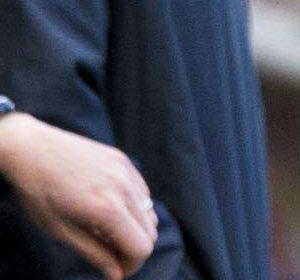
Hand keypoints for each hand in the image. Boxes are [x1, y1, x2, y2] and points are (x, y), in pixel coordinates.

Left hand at [0, 113, 156, 279]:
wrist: (32, 148)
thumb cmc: (39, 192)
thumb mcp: (60, 230)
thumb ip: (93, 252)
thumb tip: (116, 275)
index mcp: (107, 209)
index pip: (140, 247)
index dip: (132, 265)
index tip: (117, 271)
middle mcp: (124, 188)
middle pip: (150, 232)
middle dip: (134, 248)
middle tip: (111, 254)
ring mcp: (127, 171)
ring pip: (149, 212)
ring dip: (135, 228)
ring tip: (106, 230)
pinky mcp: (124, 161)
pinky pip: (142, 192)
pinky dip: (133, 207)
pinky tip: (109, 207)